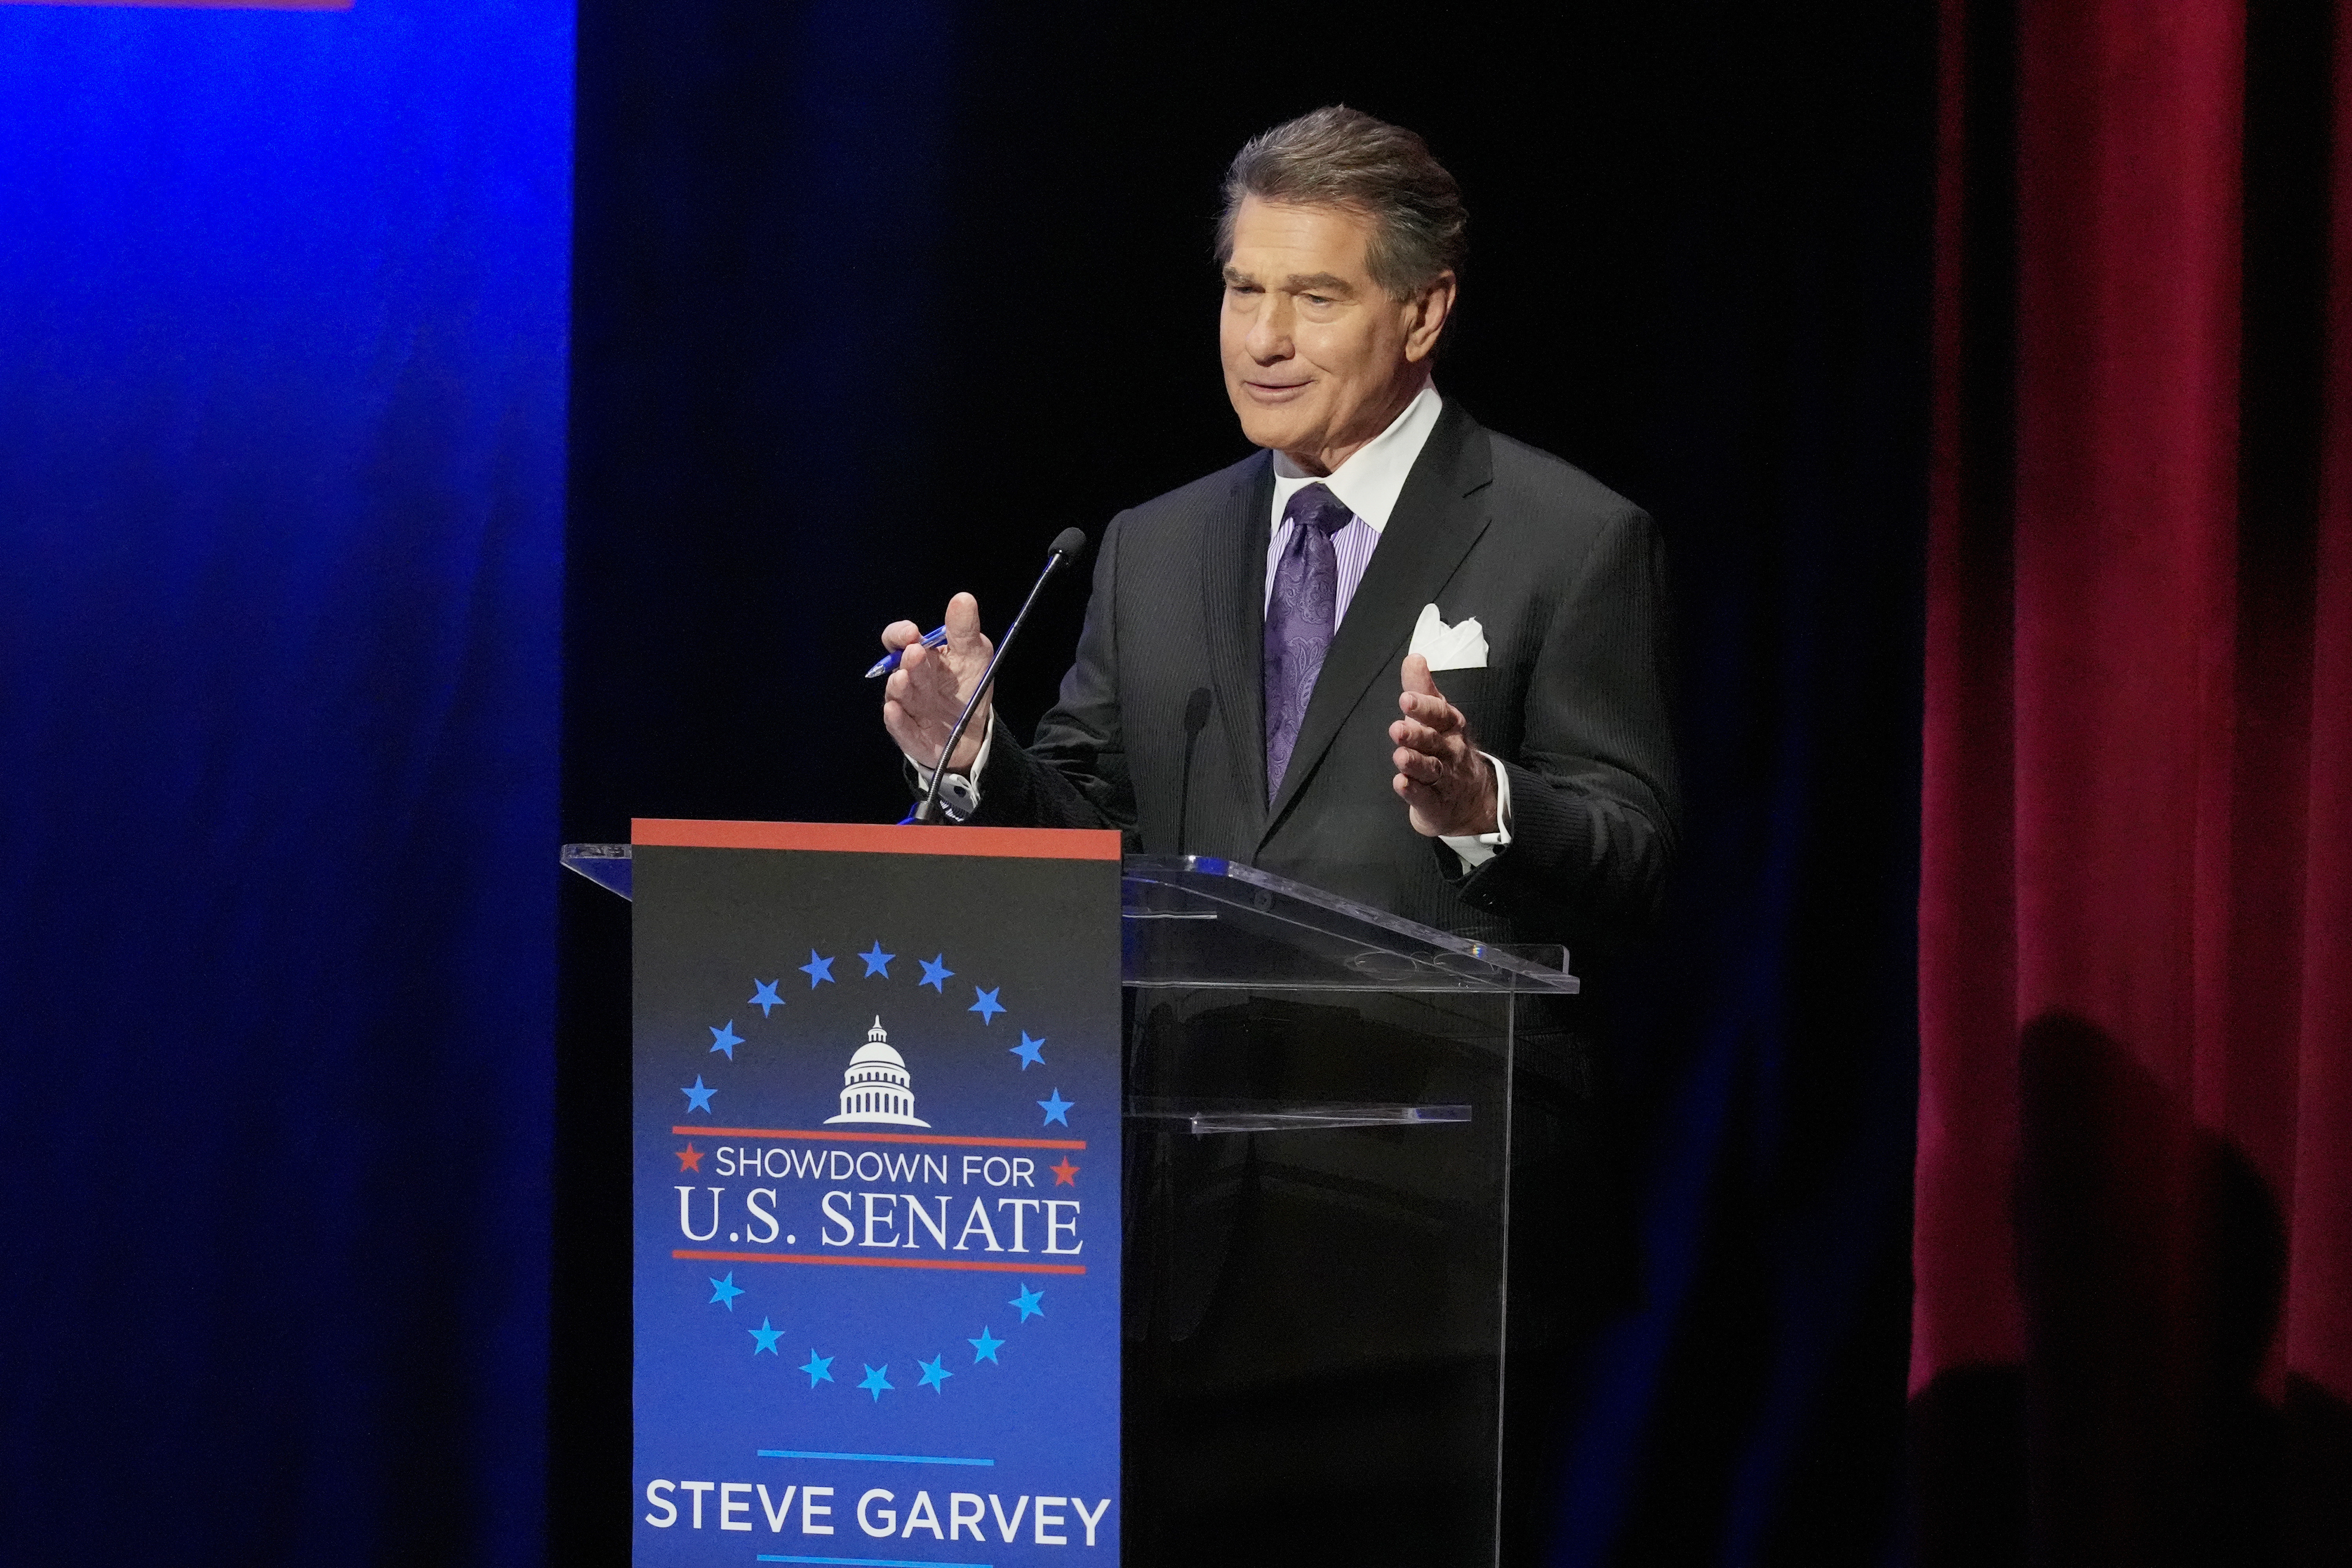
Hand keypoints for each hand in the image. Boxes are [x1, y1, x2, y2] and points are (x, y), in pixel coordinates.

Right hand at [882, 592, 992, 772]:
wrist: (972, 732)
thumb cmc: (967, 687)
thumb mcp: (974, 655)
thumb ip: (965, 630)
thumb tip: (963, 598)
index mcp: (920, 656)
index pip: (898, 640)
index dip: (900, 634)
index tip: (912, 632)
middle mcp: (909, 680)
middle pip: (902, 666)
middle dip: (908, 660)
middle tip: (915, 652)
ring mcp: (908, 707)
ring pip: (899, 695)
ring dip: (899, 687)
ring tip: (903, 678)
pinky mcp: (910, 734)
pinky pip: (900, 727)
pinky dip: (897, 720)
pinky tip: (894, 711)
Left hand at [1390, 654, 1497, 837]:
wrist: (1470, 798)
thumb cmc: (1445, 747)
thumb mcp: (1436, 716)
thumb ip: (1422, 688)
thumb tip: (1413, 657)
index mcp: (1450, 727)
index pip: (1439, 715)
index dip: (1423, 707)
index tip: (1405, 699)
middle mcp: (1449, 751)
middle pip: (1434, 742)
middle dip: (1417, 735)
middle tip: (1397, 728)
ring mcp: (1444, 779)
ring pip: (1430, 769)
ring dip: (1414, 763)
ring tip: (1399, 756)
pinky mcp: (1435, 804)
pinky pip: (1425, 797)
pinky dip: (1414, 791)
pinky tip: (1401, 783)